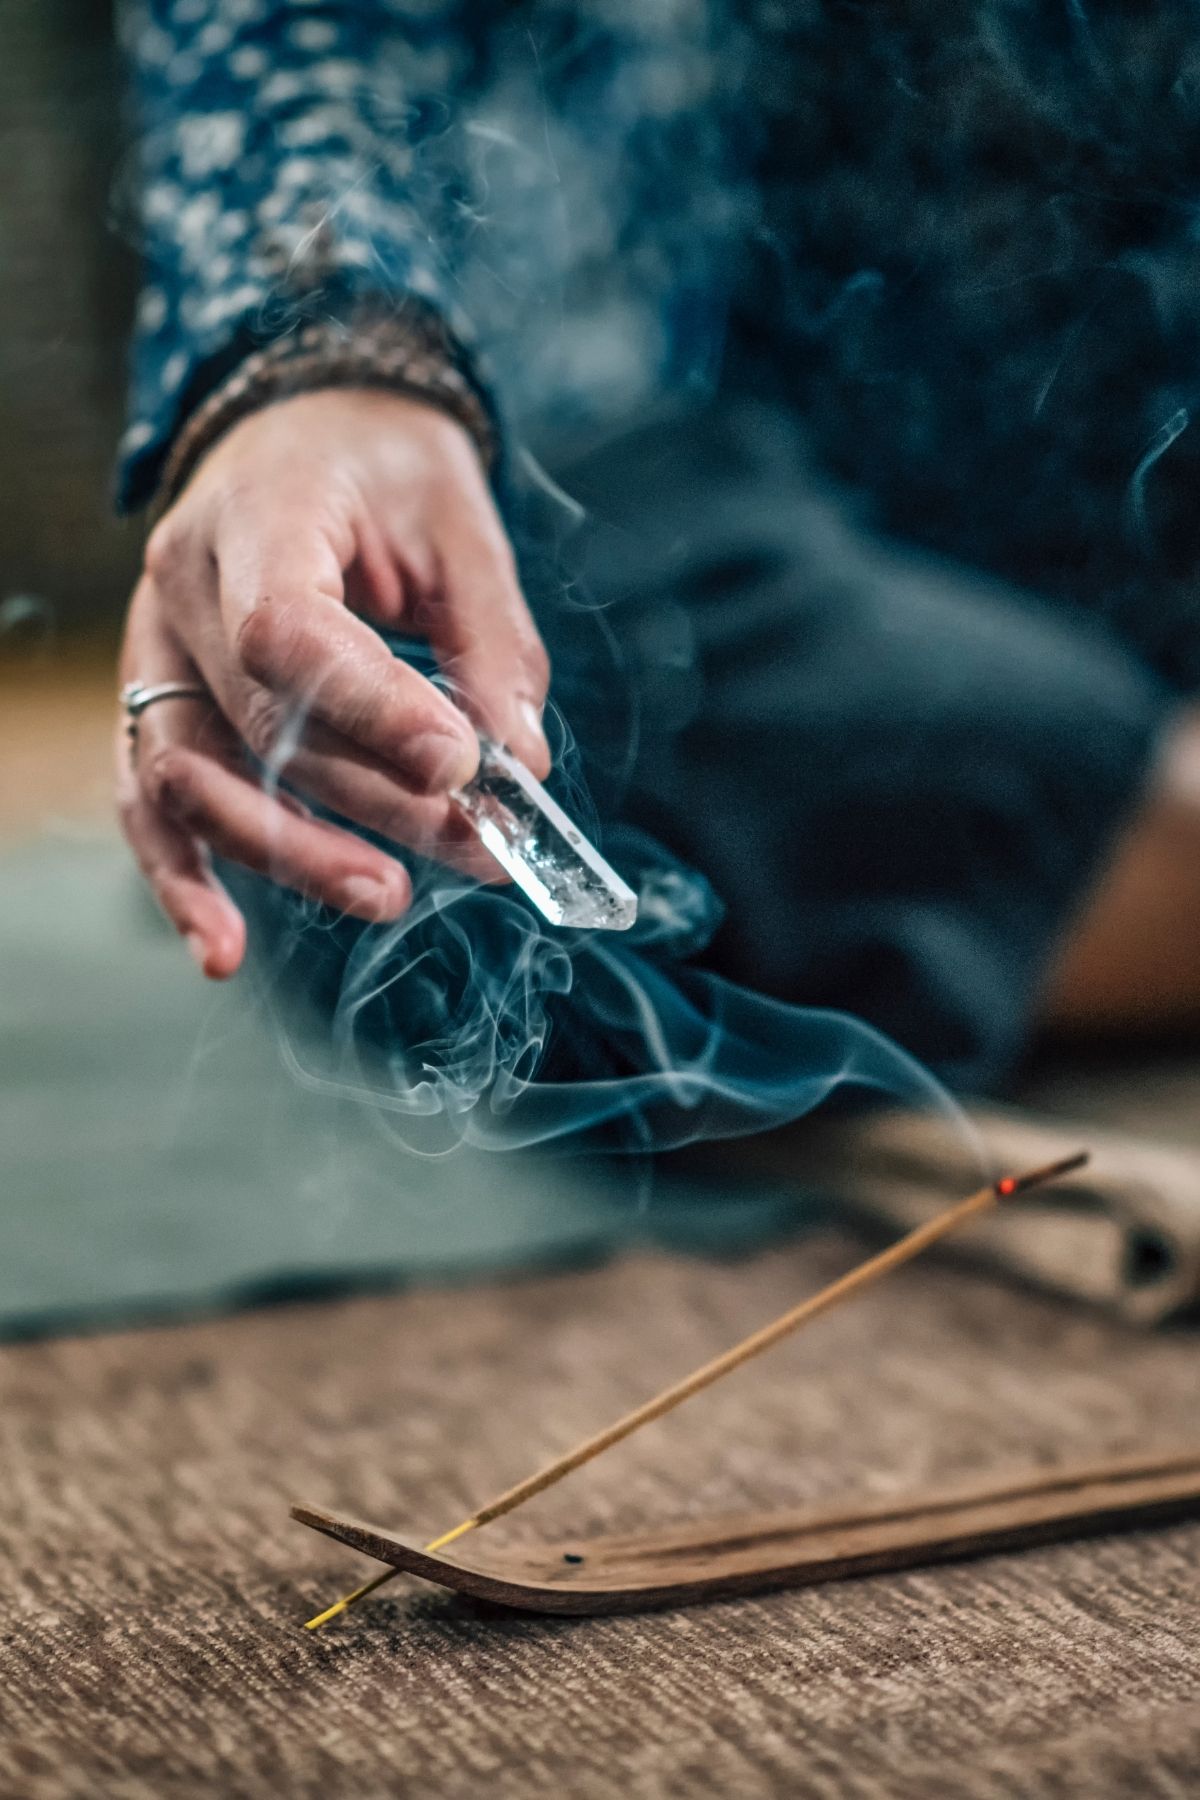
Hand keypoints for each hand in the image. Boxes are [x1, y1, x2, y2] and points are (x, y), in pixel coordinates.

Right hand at [116, 388, 550, 978]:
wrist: (303, 428)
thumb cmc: (384, 468)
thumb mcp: (462, 524)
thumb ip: (492, 645)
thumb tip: (520, 767)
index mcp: (260, 515)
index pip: (290, 632)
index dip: (373, 712)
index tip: (462, 767)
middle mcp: (185, 585)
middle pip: (263, 725)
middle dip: (377, 801)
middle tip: (478, 846)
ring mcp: (156, 646)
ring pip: (195, 778)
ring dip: (294, 853)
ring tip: (390, 894)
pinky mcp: (158, 698)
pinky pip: (151, 801)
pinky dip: (185, 880)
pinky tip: (224, 949)